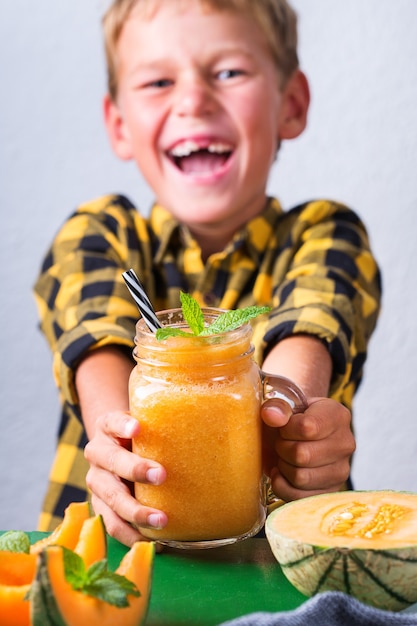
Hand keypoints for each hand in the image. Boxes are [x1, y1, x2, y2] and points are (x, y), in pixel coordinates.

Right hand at [84, 411, 166, 546]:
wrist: (115, 449)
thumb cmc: (142, 435)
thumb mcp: (149, 421)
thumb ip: (171, 421)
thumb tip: (227, 424)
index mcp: (108, 427)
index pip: (111, 421)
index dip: (122, 424)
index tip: (138, 427)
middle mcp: (97, 452)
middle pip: (111, 461)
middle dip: (135, 469)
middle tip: (162, 475)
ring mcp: (96, 480)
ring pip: (109, 498)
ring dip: (134, 511)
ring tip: (161, 521)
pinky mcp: (99, 504)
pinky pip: (111, 523)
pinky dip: (131, 533)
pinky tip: (153, 541)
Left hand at [261, 397, 354, 500]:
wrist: (298, 434)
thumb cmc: (291, 418)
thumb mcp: (285, 404)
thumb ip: (277, 406)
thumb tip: (270, 415)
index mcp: (337, 415)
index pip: (306, 428)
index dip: (286, 428)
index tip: (284, 426)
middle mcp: (345, 443)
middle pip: (302, 455)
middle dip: (282, 448)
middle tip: (282, 442)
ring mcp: (341, 471)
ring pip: (300, 477)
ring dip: (283, 467)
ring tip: (285, 456)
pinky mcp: (330, 492)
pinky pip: (299, 498)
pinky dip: (283, 486)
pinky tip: (282, 473)